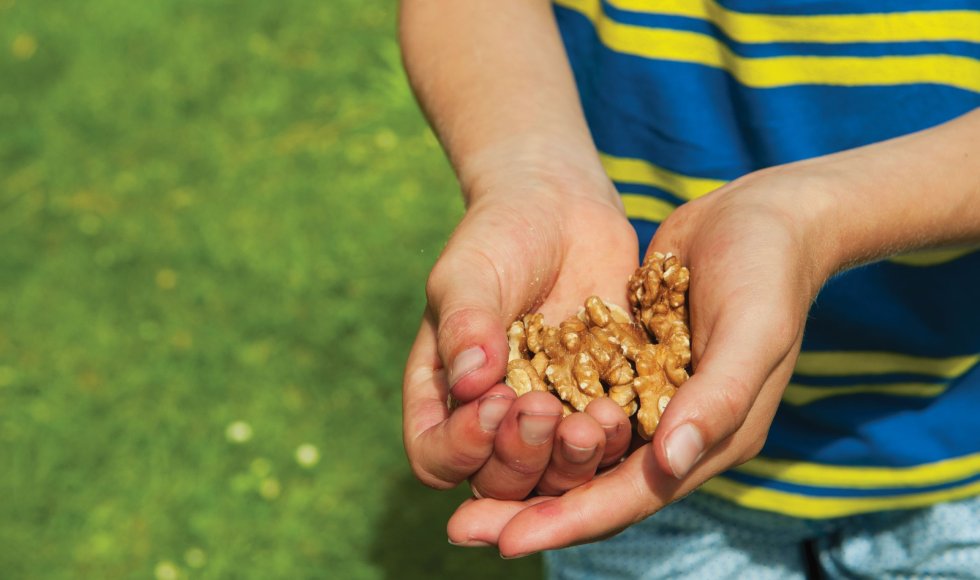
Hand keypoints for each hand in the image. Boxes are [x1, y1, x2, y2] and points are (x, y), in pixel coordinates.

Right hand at [403, 170, 638, 500]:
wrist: (563, 208)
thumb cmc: (499, 236)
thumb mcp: (469, 271)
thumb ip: (465, 324)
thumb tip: (471, 383)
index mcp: (446, 396)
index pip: (436, 456)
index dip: (461, 448)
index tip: (493, 402)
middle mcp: (495, 421)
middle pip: (498, 481)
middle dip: (521, 456)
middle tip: (544, 410)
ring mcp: (551, 419)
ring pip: (555, 478)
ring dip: (572, 463)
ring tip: (592, 421)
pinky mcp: (601, 407)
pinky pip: (608, 449)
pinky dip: (615, 442)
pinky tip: (625, 413)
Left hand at [444, 163, 839, 554]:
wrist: (763, 216)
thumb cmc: (768, 270)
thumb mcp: (753, 328)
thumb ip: (719, 398)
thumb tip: (671, 463)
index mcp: (712, 440)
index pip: (632, 496)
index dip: (570, 520)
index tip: (508, 541)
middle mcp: (677, 434)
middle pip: (595, 487)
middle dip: (532, 511)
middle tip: (463, 529)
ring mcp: (651, 403)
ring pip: (579, 456)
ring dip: (527, 472)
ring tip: (465, 490)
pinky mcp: (629, 369)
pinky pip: (578, 408)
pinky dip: (540, 424)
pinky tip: (493, 424)